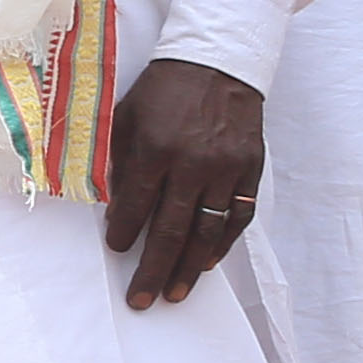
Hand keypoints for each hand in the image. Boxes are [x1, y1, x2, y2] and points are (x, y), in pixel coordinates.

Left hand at [102, 60, 266, 308]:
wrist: (218, 62)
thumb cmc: (163, 91)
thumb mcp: (126, 117)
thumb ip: (117, 161)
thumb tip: (112, 207)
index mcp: (155, 149)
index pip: (136, 206)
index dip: (123, 233)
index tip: (115, 251)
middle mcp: (193, 163)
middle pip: (171, 230)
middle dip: (154, 269)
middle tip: (141, 300)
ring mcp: (225, 169)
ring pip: (207, 231)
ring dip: (190, 267)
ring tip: (176, 294)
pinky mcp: (250, 169)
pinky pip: (238, 216)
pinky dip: (224, 243)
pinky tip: (207, 263)